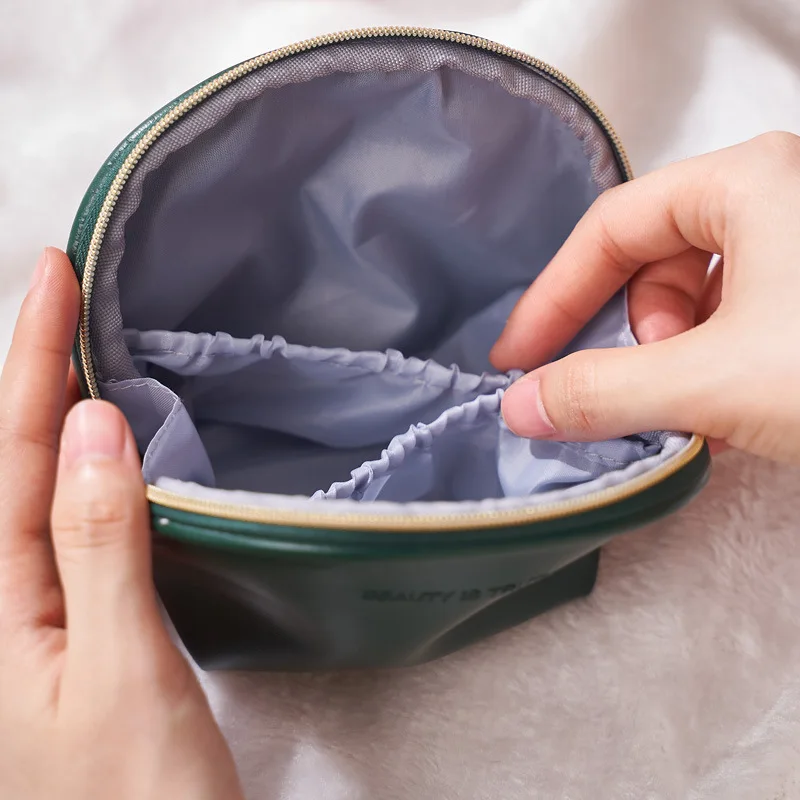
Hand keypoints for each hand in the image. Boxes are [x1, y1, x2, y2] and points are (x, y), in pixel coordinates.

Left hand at [0, 249, 242, 798]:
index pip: (11, 452)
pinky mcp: (80, 622)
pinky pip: (74, 520)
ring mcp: (40, 612)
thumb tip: (96, 429)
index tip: (53, 276)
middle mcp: (6, 599)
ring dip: (53, 406)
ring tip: (74, 342)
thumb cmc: (137, 797)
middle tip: (61, 288)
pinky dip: (85, 464)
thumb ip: (99, 546)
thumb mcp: (119, 668)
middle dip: (32, 365)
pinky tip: (105, 448)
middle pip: (11, 458)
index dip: (32, 358)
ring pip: (38, 485)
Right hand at [491, 131, 799, 463]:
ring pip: (697, 297)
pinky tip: (728, 412)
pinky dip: (713, 369)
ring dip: (674, 361)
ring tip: (699, 409)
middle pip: (654, 261)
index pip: (612, 228)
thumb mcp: (717, 380)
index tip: (520, 357)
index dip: (554, 297)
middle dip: (632, 335)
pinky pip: (737, 322)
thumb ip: (604, 391)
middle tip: (637, 390)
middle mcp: (782, 199)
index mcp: (751, 182)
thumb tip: (526, 406)